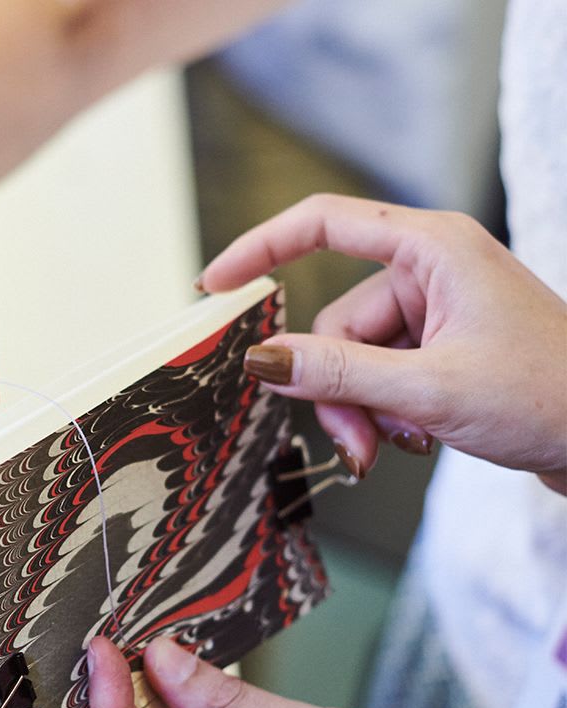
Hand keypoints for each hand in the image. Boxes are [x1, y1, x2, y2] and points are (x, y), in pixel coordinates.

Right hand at [202, 193, 566, 491]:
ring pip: (352, 356)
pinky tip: (414, 437)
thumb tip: (261, 358)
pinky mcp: (445, 346)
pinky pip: (380, 372)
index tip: (213, 287)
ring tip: (391, 445)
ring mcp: (440, 309)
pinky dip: (383, 409)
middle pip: (335, 318)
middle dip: (334, 385)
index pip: (323, 223)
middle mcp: (433, 268)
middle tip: (355, 439)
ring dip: (360, 407)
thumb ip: (336, 372)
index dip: (260, 249)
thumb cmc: (550, 396)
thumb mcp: (428, 389)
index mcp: (434, 247)